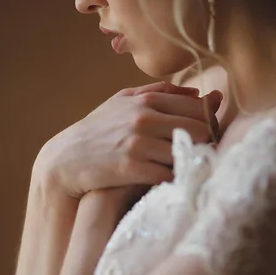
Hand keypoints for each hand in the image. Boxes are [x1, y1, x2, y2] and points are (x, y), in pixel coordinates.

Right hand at [34, 81, 221, 198]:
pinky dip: (175, 180)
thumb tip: (199, 92)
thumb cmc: (97, 131)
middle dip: (206, 144)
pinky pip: (170, 175)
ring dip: (192, 163)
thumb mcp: (122, 102)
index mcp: (146, 100)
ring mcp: (139, 143)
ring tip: (191, 170)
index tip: (207, 137)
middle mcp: (145, 118)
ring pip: (188, 153)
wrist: (66, 160)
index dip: (210, 124)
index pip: (198, 107)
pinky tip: (173, 183)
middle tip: (204, 156)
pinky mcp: (133, 168)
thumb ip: (160, 93)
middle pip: (201, 130)